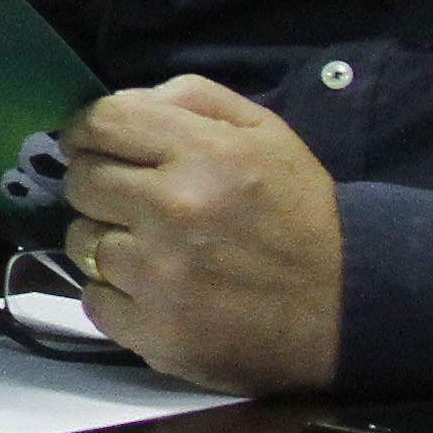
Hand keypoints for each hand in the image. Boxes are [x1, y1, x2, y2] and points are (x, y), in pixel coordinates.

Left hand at [58, 75, 340, 392]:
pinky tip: (154, 290)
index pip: (100, 122)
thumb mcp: (265, 132)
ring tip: (152, 249)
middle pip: (80, 182)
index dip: (88, 131)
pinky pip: (94, 301)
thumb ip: (192, 98)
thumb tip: (124, 101)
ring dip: (106, 242)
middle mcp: (173, 210)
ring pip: (80, 243)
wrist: (351, 307)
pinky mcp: (158, 334)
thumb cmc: (300, 212)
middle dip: (99, 185)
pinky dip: (116, 295)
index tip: (94, 145)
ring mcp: (160, 277)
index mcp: (201, 154)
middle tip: (133, 201)